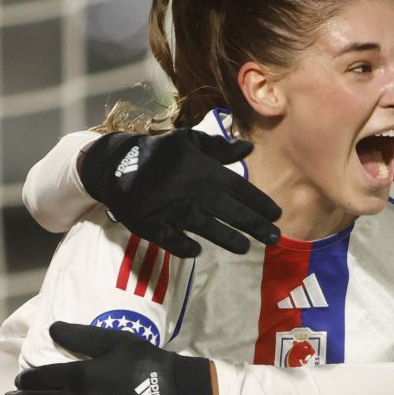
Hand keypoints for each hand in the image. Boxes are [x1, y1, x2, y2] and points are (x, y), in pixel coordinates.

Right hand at [78, 127, 279, 257]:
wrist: (117, 164)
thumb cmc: (160, 154)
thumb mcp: (189, 142)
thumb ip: (220, 148)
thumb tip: (248, 148)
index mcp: (200, 168)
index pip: (236, 187)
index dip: (258, 202)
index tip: (277, 215)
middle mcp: (188, 188)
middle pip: (226, 209)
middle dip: (253, 224)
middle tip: (274, 238)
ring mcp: (167, 207)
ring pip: (202, 225)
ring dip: (226, 237)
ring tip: (245, 247)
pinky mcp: (148, 223)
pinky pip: (168, 238)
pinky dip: (182, 245)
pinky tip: (198, 252)